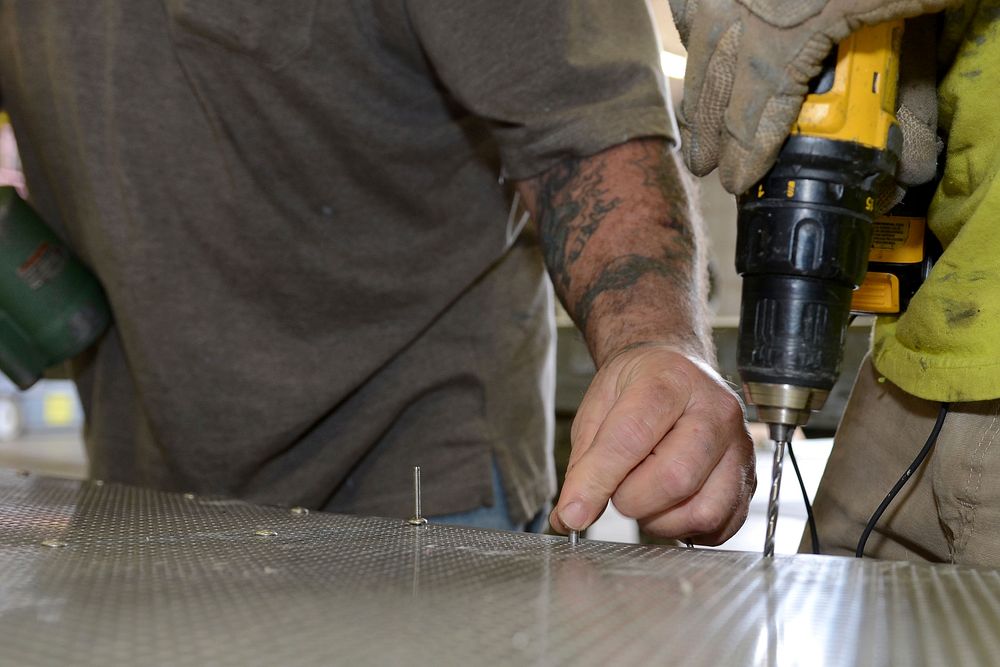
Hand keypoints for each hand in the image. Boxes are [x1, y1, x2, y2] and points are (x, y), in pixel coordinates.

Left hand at [551, 344, 755, 544]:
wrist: (677, 371)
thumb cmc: (637, 388)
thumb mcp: (597, 408)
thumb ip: (584, 464)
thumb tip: (571, 516)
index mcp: (671, 381)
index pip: (632, 437)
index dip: (597, 481)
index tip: (573, 511)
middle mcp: (716, 412)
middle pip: (676, 479)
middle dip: (632, 500)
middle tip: (619, 488)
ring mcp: (740, 448)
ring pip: (703, 511)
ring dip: (660, 520)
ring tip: (645, 495)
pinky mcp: (749, 480)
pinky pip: (720, 527)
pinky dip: (686, 529)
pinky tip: (669, 506)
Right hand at [668, 0, 959, 193]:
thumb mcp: (912, 0)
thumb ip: (907, 61)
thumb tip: (915, 152)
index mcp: (792, 25)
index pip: (756, 106)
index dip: (745, 150)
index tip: (736, 181)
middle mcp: (750, 3)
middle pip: (717, 78)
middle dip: (707, 127)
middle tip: (702, 165)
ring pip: (701, 36)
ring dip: (696, 82)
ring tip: (691, 118)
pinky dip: (694, 18)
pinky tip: (695, 31)